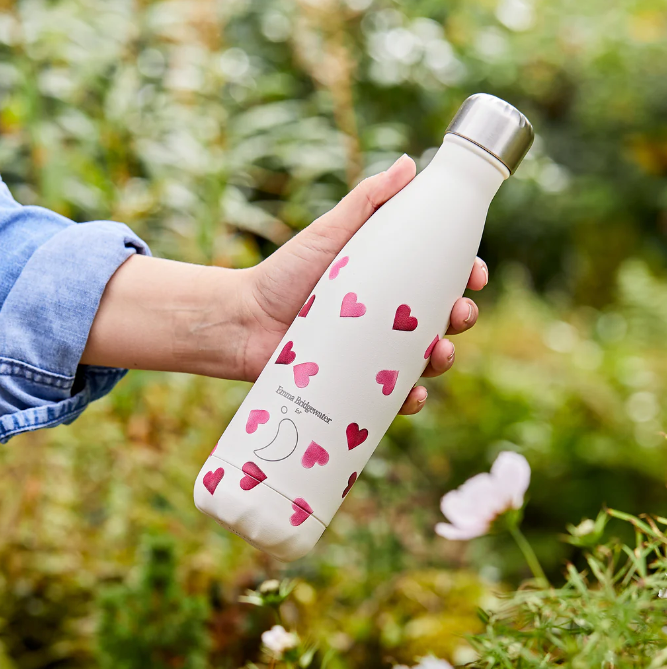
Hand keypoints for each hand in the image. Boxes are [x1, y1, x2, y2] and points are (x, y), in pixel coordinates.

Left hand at [240, 154, 488, 414]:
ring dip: (443, 358)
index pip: (438, 278)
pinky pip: (393, 394)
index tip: (475, 273)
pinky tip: (413, 393)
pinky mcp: (359, 382)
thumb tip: (409, 164)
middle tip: (460, 313)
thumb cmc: (286, 272)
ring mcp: (375, 351)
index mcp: (388, 280)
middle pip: (440, 319)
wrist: (244, 319)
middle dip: (461, 317)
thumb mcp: (330, 231)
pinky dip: (409, 397)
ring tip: (440, 353)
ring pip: (424, 359)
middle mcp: (388, 317)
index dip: (465, 276)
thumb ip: (367, 200)